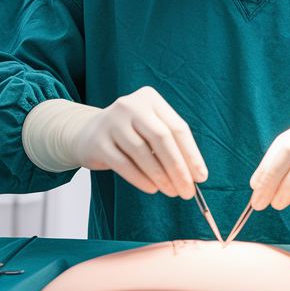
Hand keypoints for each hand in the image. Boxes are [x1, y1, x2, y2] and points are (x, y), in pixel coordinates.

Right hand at [73, 86, 207, 198]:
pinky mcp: (98, 141)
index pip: (177, 128)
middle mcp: (130, 106)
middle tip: (187, 191)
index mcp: (150, 99)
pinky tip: (152, 188)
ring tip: (171, 192)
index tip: (201, 177)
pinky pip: (124, 164)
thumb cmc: (130, 134)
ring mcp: (112, 122)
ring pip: (142, 152)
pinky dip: (141, 179)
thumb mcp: (150, 129)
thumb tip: (193, 175)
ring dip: (161, 176)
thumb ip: (171, 145)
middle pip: (161, 138)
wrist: (88, 133)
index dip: (192, 154)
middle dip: (178, 168)